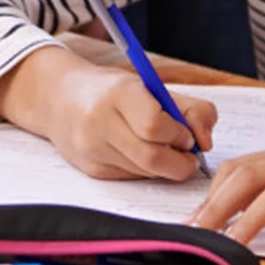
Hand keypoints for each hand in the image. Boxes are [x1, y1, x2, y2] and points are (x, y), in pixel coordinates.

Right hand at [0, 46, 215, 182]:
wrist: (59, 98)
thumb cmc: (113, 91)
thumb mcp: (152, 86)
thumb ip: (191, 109)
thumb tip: (205, 142)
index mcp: (117, 93)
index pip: (155, 125)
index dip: (179, 134)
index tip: (185, 134)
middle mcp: (99, 122)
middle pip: (152, 157)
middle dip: (179, 161)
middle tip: (185, 152)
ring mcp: (92, 149)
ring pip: (145, 172)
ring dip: (164, 166)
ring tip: (160, 148)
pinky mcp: (91, 170)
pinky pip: (132, 178)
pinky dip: (145, 170)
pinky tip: (137, 152)